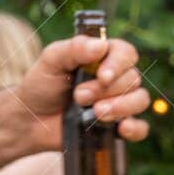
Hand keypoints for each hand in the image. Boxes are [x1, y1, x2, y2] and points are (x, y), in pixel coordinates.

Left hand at [14, 33, 151, 151]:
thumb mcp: (51, 61)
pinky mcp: (118, 127)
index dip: (119, 64)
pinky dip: (135, 128)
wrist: (32, 120)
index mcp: (103, 57)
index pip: (126, 53)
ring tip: (95, 113)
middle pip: (133, 79)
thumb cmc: (41, 86)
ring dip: (121, 107)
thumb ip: (73, 49)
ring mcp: (120, 104)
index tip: (103, 76)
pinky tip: (122, 128)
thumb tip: (101, 45)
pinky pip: (141, 128)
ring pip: (140, 100)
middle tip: (78, 96)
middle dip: (106, 90)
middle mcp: (116, 79)